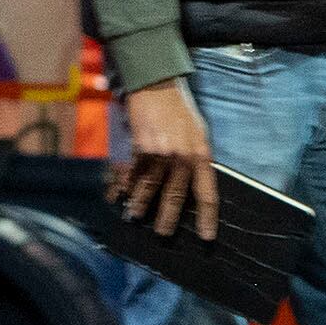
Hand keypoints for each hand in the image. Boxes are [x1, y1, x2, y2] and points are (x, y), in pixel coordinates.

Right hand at [111, 77, 218, 238]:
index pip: (207, 195)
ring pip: (149, 189)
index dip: (206, 219)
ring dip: (141, 206)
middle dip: (168, 219)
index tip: (205, 237)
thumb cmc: (180, 111)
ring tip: (136, 217)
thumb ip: (197, 159)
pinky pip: (131, 175)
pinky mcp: (138, 149)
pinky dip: (124, 187)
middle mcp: (181, 159)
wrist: (157, 87)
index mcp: (201, 156)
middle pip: (175, 198)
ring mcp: (158, 155)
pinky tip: (118, 196)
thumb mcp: (198, 134)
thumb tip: (194, 184)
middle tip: (163, 234)